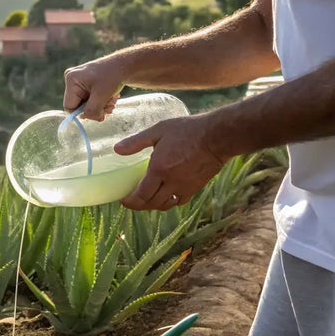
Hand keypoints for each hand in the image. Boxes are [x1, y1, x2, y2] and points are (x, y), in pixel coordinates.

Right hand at [63, 58, 124, 120]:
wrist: (125, 65)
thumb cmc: (113, 76)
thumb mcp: (101, 96)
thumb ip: (91, 110)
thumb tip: (87, 117)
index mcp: (72, 80)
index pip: (69, 107)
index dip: (83, 113)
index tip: (98, 113)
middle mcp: (72, 80)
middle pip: (78, 105)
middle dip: (95, 109)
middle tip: (109, 107)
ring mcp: (79, 81)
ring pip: (86, 104)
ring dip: (100, 106)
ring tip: (112, 101)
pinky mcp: (86, 83)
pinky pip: (90, 99)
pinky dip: (101, 102)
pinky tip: (110, 98)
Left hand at [114, 115, 228, 210]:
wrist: (218, 136)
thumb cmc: (188, 130)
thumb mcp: (159, 130)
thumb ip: (137, 141)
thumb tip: (116, 149)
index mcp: (159, 170)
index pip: (141, 195)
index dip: (130, 201)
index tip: (123, 200)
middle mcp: (171, 182)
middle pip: (151, 203)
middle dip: (139, 205)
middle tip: (131, 200)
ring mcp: (185, 187)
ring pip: (165, 205)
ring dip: (153, 205)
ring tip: (146, 199)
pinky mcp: (196, 187)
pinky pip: (179, 202)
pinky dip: (169, 203)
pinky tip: (165, 196)